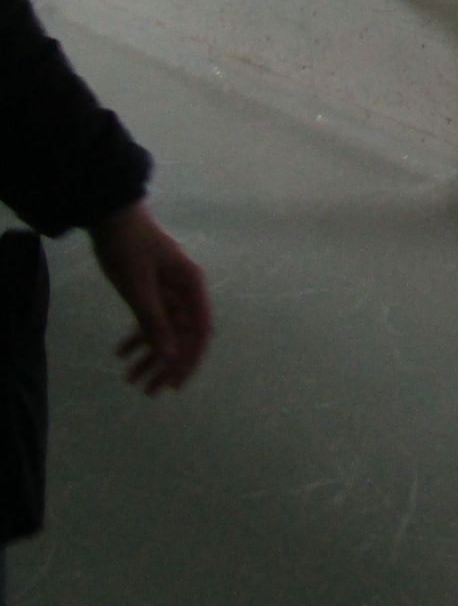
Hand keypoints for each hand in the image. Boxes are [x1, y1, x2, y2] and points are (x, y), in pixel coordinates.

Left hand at [86, 203, 212, 394]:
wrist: (110, 214)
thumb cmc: (128, 247)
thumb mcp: (139, 287)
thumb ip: (155, 321)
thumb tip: (170, 356)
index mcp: (191, 286)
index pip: (199, 331)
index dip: (189, 360)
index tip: (174, 385)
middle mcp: (185, 290)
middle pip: (182, 335)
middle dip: (165, 364)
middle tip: (147, 390)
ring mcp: (169, 289)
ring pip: (165, 330)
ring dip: (149, 354)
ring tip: (129, 378)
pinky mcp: (152, 287)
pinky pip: (150, 318)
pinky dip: (138, 336)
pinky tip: (121, 352)